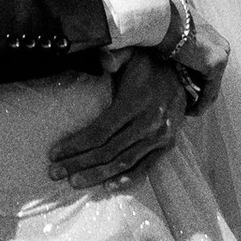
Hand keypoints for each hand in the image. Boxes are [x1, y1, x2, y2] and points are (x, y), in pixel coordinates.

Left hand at [50, 50, 187, 191]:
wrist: (185, 75)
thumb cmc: (149, 65)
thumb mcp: (132, 53)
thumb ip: (115, 56)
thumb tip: (103, 60)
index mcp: (135, 102)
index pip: (101, 130)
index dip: (77, 144)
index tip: (55, 153)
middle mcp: (149, 123)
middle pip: (108, 150)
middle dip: (79, 163)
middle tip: (55, 173)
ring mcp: (160, 137)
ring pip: (124, 162)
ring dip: (97, 175)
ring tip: (74, 182)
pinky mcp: (168, 146)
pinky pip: (145, 167)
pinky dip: (127, 180)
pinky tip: (107, 187)